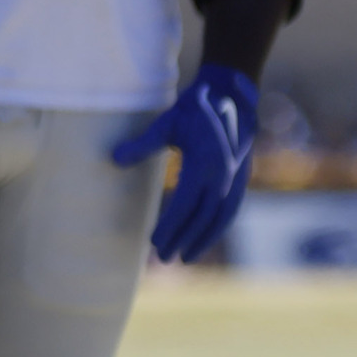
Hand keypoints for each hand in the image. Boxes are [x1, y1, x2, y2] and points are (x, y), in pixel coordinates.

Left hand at [109, 64, 259, 262]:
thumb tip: (114, 159)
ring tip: (187, 257)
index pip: (185, 203)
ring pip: (220, 218)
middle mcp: (224, 175)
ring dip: (204, 239)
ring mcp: (236, 178)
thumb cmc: (192, 111)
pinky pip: (230, 210)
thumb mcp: (166, 123)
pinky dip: (217, 228)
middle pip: (202, 217)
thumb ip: (142, 144)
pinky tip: (204, 239)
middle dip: (184, 239)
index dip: (170, 225)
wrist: (230, 98)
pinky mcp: (241, 179)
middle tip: (165, 257)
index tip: (154, 242)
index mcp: (205, 163)